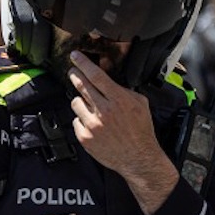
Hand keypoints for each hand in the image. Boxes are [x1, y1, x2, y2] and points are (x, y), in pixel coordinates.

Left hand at [66, 52, 177, 212]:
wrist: (138, 158)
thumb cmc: (141, 131)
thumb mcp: (140, 104)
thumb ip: (124, 89)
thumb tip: (108, 79)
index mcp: (119, 100)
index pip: (96, 75)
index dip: (83, 63)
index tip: (75, 56)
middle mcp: (104, 111)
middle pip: (82, 86)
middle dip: (75, 75)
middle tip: (73, 72)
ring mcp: (93, 125)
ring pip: (76, 103)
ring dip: (82, 102)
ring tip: (92, 108)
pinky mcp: (85, 138)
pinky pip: (76, 121)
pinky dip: (82, 121)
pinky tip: (93, 124)